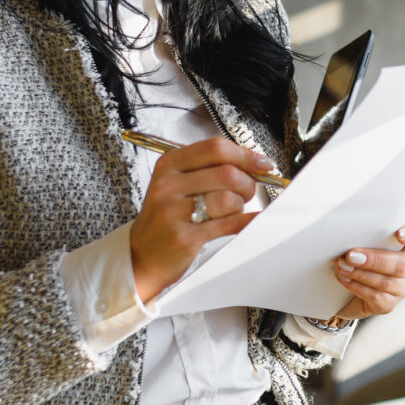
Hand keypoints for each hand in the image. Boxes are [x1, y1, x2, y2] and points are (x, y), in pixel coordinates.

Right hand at [129, 138, 270, 302]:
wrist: (141, 256)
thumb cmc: (166, 218)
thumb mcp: (177, 184)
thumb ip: (210, 169)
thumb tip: (255, 164)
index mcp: (169, 164)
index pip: (215, 148)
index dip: (246, 155)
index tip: (263, 164)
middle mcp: (169, 185)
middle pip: (226, 173)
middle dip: (248, 182)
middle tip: (248, 192)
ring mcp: (174, 211)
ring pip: (228, 198)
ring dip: (241, 204)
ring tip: (234, 210)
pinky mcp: (185, 237)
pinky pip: (229, 224)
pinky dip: (248, 220)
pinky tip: (253, 219)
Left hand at [331, 222, 404, 319]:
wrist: (342, 290)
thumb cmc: (354, 258)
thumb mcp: (359, 242)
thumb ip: (363, 235)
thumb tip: (349, 232)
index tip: (400, 234)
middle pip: (403, 264)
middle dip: (375, 260)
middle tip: (351, 255)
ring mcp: (400, 287)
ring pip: (388, 282)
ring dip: (361, 274)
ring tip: (342, 266)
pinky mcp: (388, 304)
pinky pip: (377, 297)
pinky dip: (357, 287)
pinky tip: (344, 279)